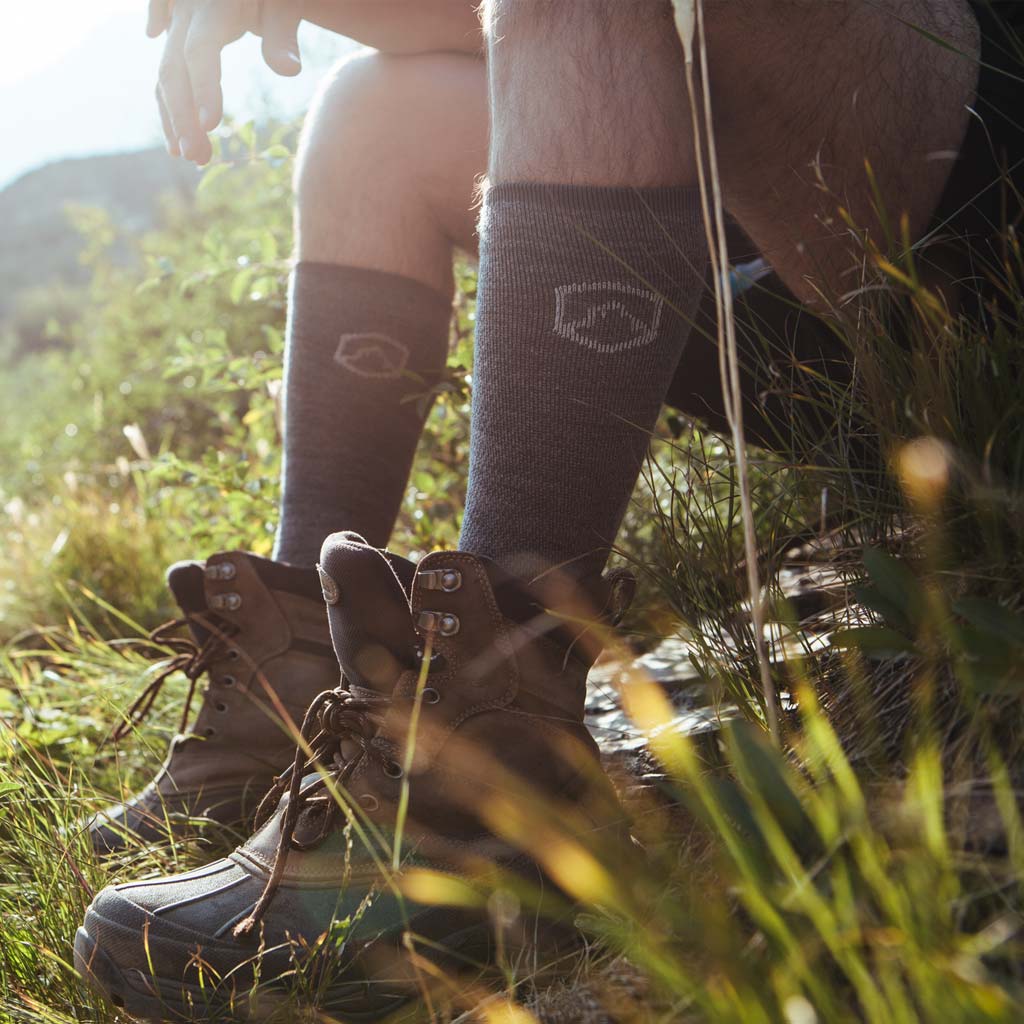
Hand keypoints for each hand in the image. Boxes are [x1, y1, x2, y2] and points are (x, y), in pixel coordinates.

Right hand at [149, 0, 302, 164]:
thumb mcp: (283, 2)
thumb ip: (282, 33)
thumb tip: (291, 69)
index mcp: (212, 3)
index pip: (200, 51)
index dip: (203, 87)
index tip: (210, 126)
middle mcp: (185, 10)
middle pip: (175, 70)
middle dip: (184, 117)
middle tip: (199, 159)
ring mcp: (174, 19)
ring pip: (166, 74)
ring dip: (176, 118)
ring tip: (192, 157)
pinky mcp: (174, 28)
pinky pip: (167, 69)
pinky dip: (170, 103)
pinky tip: (175, 137)